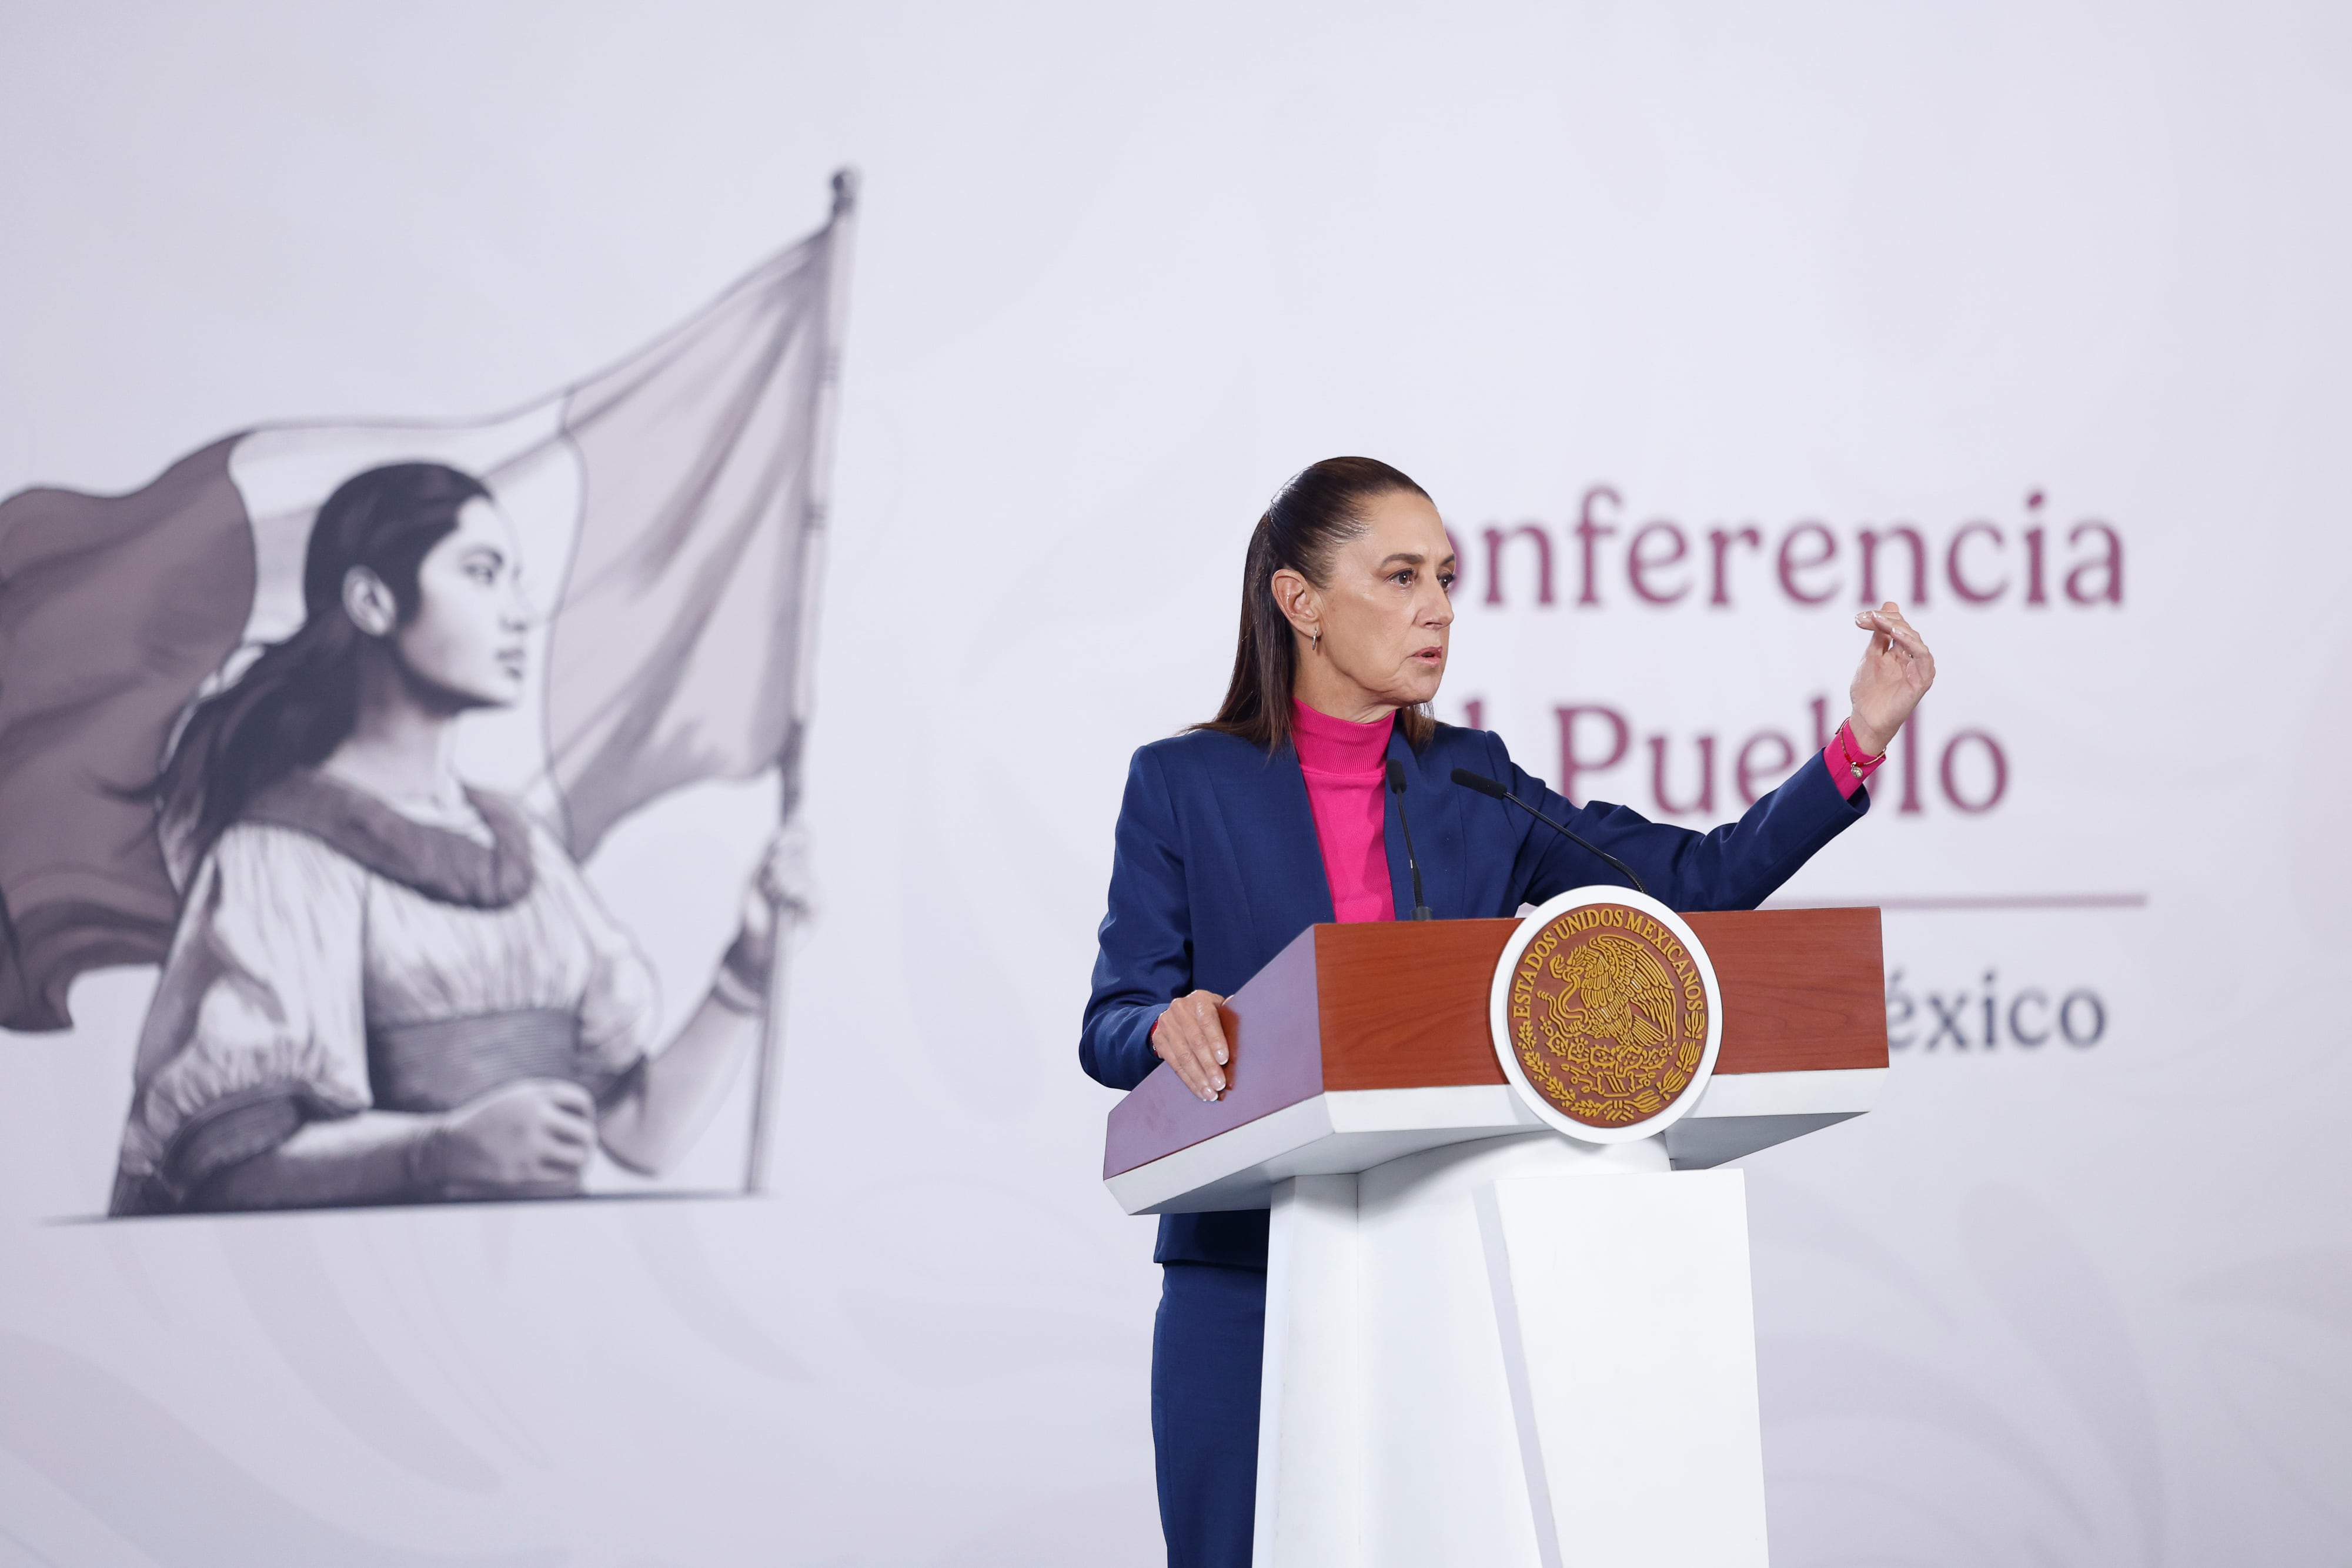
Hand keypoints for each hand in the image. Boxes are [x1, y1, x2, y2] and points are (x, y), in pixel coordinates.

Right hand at [433, 1078, 595, 1195]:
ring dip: (582, 1161)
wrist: (450, 1146)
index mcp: (534, 1095)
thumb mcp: (516, 1098)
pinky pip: (565, 1178)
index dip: (587, 1114)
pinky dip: (571, 1178)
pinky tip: (565, 1175)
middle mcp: (535, 1117)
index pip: (582, 1101)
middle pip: (586, 1132)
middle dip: (587, 1142)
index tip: (580, 1123)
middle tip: (581, 1148)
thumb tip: (587, 1116)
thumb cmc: (489, 1122)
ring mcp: (530, 1145)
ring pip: (580, 1156)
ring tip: (577, 1163)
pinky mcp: (523, 1171)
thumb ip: (548, 1100)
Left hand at [728, 817, 815, 986]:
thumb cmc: (754, 912)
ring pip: (803, 868)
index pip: (801, 836)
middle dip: (782, 855)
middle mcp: (803, 874)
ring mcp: (811, 891)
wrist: (753, 945)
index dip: (795, 829)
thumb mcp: (755, 877)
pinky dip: (795, 888)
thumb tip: (781, 835)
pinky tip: (785, 895)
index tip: (785, 828)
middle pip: (802, 848)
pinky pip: (811, 890)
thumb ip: (769, 855)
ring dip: (783, 876)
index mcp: (789, 863)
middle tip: (769, 872)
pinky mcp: (817, 909)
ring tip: (772, 892)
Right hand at [1152, 991, 1231, 1102]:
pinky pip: (1174, 1064)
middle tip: (1219, 1084)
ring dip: (1198, 1077)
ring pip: (1183, 1056)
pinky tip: (1199, 1090)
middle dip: (1208, 1065)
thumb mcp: (1221, 1010)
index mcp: (1200, 999)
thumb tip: (1254, 1025)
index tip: (1224, 1059)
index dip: (1216, 1041)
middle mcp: (1180, 1009)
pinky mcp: (1158, 1039)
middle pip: (1195, 1041)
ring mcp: (1167, 1024)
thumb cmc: (1209, 1014)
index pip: (1208, 1021)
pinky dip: (1188, 1080)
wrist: (1179, 1013)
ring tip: (1211, 1093)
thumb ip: (1232, 1018)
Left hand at [1847, 601, 1935, 755]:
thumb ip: (1879, 633)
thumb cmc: (1868, 692)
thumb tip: (1889, 603)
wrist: (1866, 719)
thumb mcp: (1871, 656)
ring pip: (1915, 640)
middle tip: (1868, 617)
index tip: (1859, 617)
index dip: (1881, 617)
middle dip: (1886, 619)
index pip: (1897, 625)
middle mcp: (1911, 658)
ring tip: (1881, 621)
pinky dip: (1912, 644)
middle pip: (1906, 629)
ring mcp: (1918, 668)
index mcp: (1900, 651)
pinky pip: (1923, 657)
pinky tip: (1897, 635)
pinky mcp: (1922, 680)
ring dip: (1898, 627)